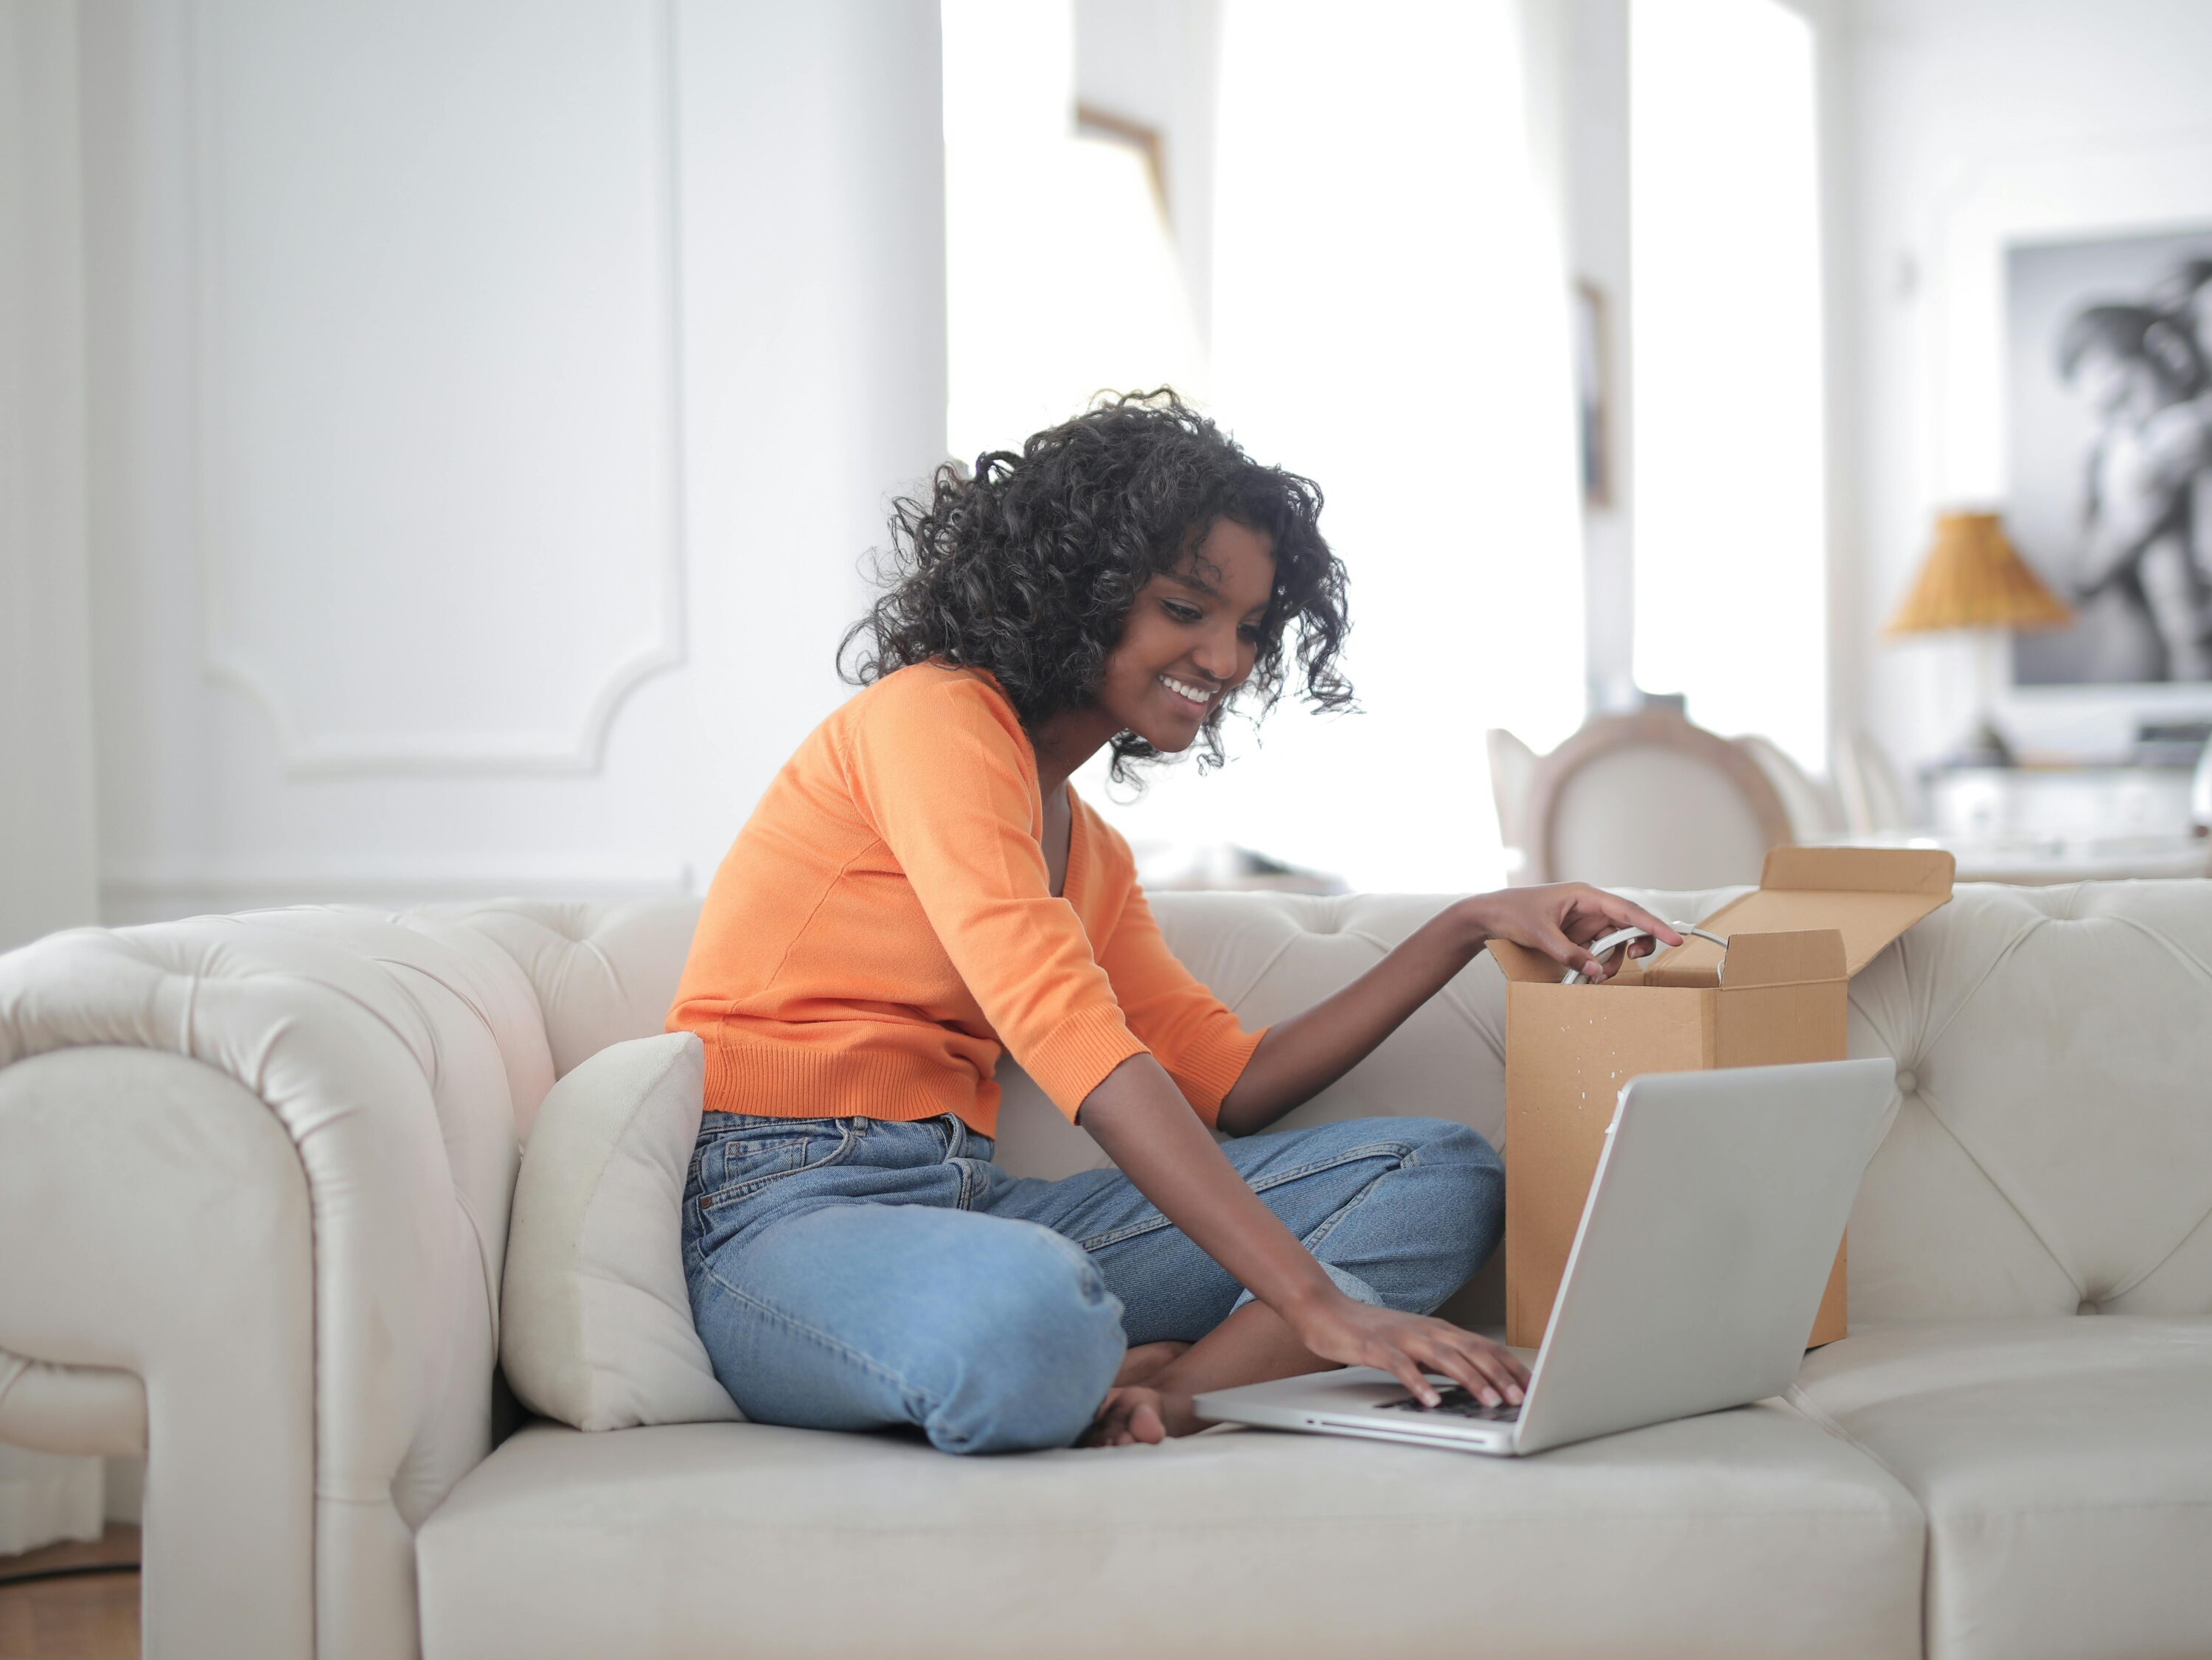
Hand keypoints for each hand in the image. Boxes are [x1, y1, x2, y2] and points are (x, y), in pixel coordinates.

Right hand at [1287, 1292, 1530, 1408]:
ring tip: (1490, 1401)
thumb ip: (1442, 1359)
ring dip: (1471, 1380)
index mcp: (1440, 1331)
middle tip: (1524, 1400)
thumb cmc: (1371, 1333)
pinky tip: (1431, 1401)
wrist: (1325, 1310)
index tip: (1536, 1388)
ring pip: (1445, 1357)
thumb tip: (1476, 1382)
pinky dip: (1419, 1384)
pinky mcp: (1376, 1347)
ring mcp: (1402, 1337)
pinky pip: (1401, 1367)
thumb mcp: (1414, 1345)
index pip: (1486, 1347)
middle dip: (1501, 1376)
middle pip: (1472, 1351)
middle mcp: (1427, 1331)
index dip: (1512, 1367)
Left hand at [1466, 884, 1682, 981]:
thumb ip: (1570, 953)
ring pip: (1615, 943)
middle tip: (1633, 960)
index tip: (1675, 938)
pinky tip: (1588, 974)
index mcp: (1585, 895)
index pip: (1628, 910)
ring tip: (1596, 975)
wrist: (1488, 916)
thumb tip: (1596, 971)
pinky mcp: (1577, 936)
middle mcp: (1590, 907)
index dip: (1653, 925)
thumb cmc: (1513, 912)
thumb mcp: (1541, 934)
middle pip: (1628, 926)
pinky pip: (1599, 951)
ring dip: (1612, 961)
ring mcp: (1584, 922)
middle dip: (1635, 944)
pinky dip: (1598, 964)